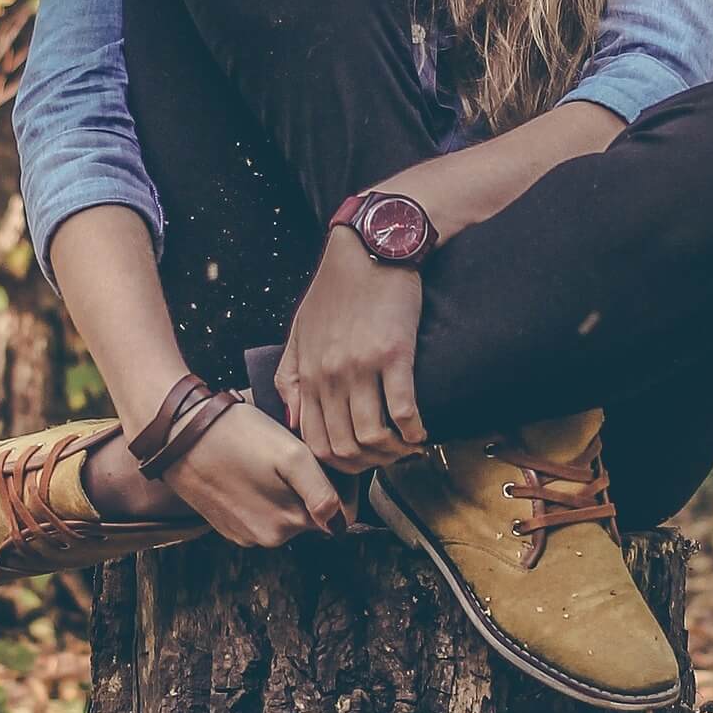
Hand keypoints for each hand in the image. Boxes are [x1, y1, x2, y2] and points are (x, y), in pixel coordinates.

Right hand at [160, 401, 343, 546]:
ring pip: (286, 512)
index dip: (342, 483)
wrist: (177, 434)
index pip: (340, 512)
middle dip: (313, 486)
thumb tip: (339, 524)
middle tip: (297, 450)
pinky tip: (251, 469)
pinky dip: (263, 494)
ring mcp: (245, 534)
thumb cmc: (235, 436)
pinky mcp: (227, 526)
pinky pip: (260, 512)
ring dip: (287, 490)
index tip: (328, 458)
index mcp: (289, 523)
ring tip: (270, 458)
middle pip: (312, 513)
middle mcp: (269, 538)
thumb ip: (322, 492)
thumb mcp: (290, 455)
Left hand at [277, 229, 426, 472]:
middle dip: (370, 464)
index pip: (314, 442)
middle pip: (344, 448)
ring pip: (372, 437)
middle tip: (388, 458)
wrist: (371, 247)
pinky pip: (403, 411)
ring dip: (393, 452)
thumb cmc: (338, 288)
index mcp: (308, 373)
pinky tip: (421, 431)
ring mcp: (360, 366)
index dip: (340, 463)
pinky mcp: (393, 354)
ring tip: (408, 447)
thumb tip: (293, 421)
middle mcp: (330, 375)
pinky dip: (414, 431)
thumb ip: (291, 376)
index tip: (362, 460)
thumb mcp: (300, 330)